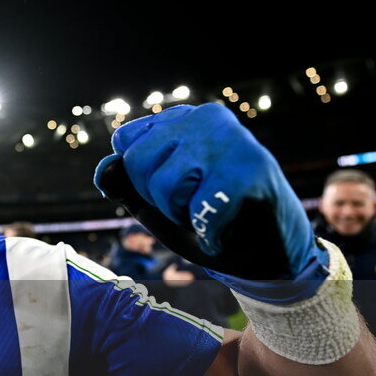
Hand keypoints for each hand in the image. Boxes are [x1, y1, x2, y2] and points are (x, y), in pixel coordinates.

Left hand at [94, 104, 328, 302]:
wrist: (271, 257)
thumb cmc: (211, 224)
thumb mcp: (158, 207)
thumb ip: (127, 187)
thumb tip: (105, 170)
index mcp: (182, 121)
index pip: (126, 142)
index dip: (139, 182)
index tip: (175, 194)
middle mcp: (206, 118)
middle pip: (137, 161)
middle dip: (159, 201)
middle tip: (195, 208)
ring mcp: (232, 138)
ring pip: (165, 185)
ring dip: (184, 217)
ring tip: (212, 214)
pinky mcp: (253, 167)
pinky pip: (201, 208)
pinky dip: (210, 233)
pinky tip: (228, 231)